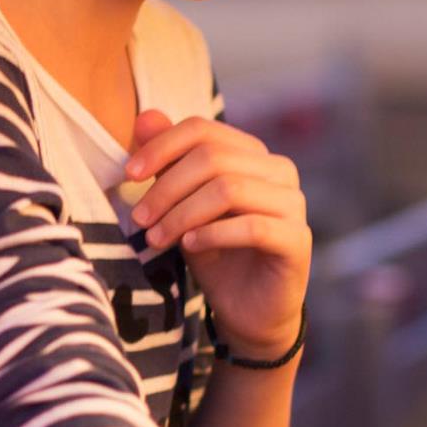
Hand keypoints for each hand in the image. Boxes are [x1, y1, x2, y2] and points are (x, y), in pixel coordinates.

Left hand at [125, 110, 309, 359]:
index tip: (128, 175)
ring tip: (156, 239)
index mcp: (252, 153)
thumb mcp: (181, 205)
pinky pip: (251, 226)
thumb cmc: (214, 251)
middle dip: (167, 188)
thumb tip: (145, 116)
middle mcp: (279, 170)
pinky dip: (212, 234)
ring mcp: (293, 204)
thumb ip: (168, 162)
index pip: (203, 130)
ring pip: (229, 189)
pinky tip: (189, 246)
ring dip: (182, 214)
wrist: (246, 310)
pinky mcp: (297, 239)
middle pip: (213, 158)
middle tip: (138, 219)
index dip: (162, 147)